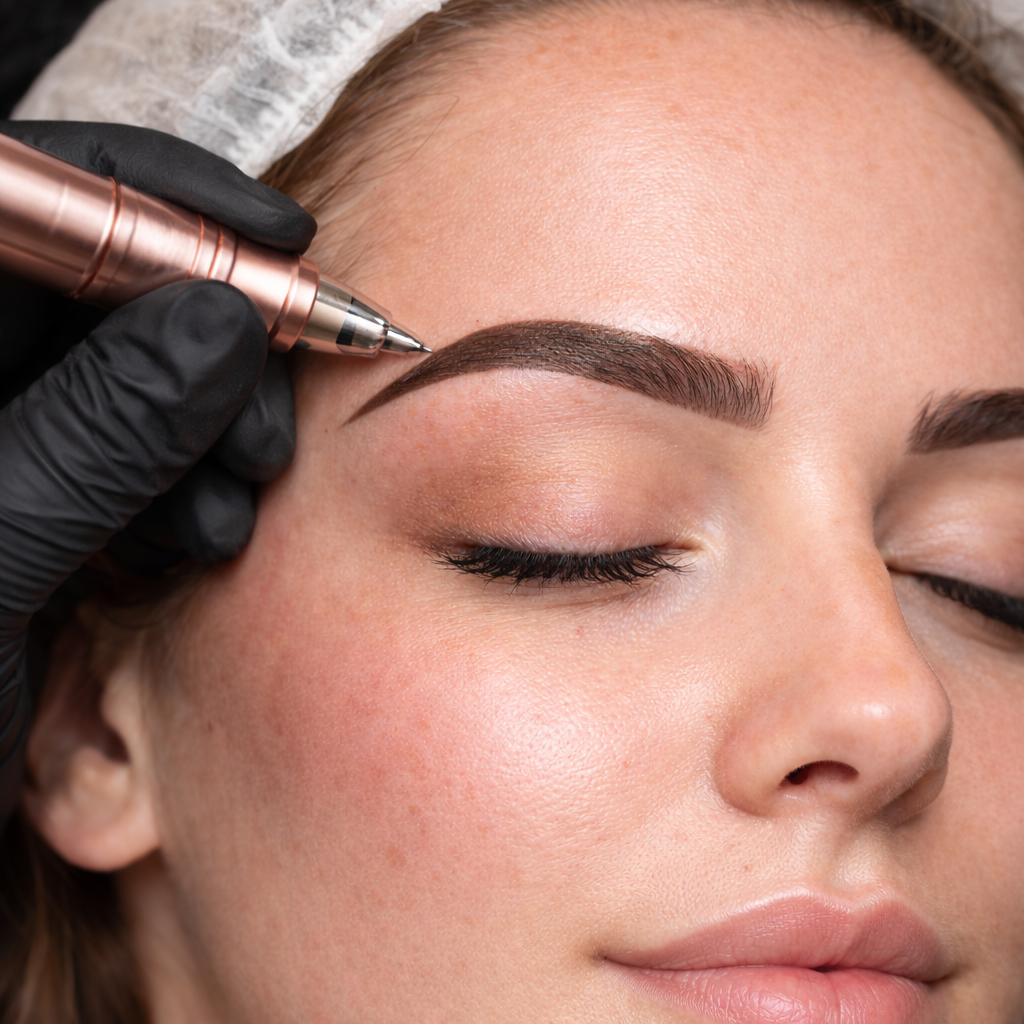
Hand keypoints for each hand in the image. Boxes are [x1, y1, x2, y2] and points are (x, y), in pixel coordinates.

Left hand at [0, 122, 316, 821]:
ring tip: (237, 506)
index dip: (162, 197)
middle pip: (101, 283)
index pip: (33, 195)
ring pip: (132, 372)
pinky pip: (130, 450)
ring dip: (212, 429)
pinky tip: (205, 536)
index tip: (281, 239)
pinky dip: (186, 482)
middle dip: (214, 343)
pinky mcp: (32, 491)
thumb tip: (222, 323)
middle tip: (272, 423)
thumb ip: (99, 432)